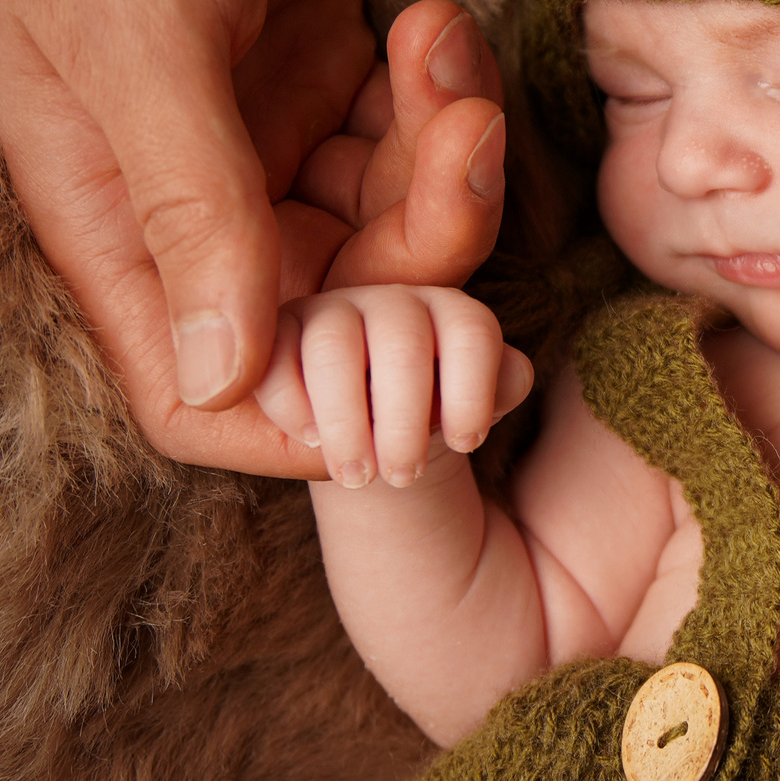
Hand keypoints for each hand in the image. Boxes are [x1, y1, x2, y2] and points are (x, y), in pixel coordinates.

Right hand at [0, 0, 509, 475]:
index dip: (310, 425)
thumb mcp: (140, 40)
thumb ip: (192, 211)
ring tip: (441, 52)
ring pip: (390, 219)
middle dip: (421, 248)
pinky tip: (433, 20)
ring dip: (443, 157)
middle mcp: (191, 198)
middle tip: (466, 139)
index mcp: (113, 225)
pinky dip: (440, 93)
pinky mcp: (320, 61)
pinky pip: (408, 132)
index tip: (423, 386)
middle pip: (337, 309)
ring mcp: (261, 130)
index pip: (205, 397)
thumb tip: (225, 381)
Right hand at [256, 284, 533, 490]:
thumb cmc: (436, 421)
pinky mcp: (280, 334)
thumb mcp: (478, 407)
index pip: (471, 331)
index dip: (472, 390)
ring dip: (345, 419)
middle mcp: (394, 303)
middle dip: (404, 419)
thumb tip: (506, 374)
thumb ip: (502, 387)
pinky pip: (272, 356)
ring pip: (333, 345)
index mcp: (452, 314)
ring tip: (357, 475)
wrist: (379, 438)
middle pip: (401, 342)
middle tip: (404, 477)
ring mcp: (332, 312)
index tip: (466, 446)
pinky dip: (289, 403)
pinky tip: (311, 440)